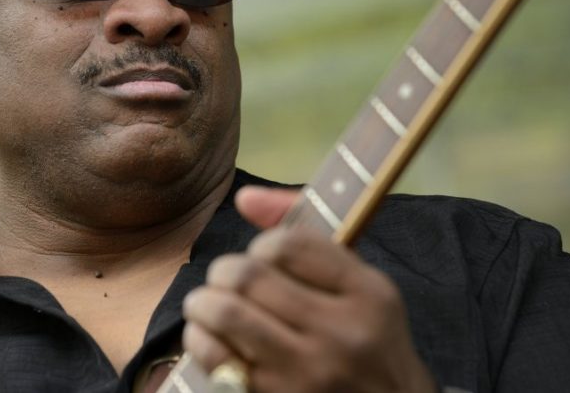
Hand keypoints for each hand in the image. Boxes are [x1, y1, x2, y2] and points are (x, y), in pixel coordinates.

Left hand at [182, 186, 436, 392]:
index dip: (262, 244)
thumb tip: (244, 197)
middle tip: (224, 279)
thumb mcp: (360, 287)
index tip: (262, 257)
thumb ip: (308, 238)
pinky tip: (208, 337)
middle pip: (251, 275)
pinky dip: (201, 340)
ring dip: (204, 302)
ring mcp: (309, 372)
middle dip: (224, 271)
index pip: (290, 244)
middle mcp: (342, 333)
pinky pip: (218, 359)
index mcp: (367, 294)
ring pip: (228, 313)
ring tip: (206, 303)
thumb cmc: (368, 342)